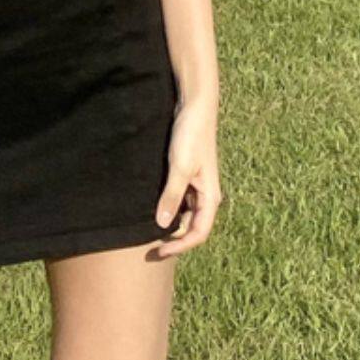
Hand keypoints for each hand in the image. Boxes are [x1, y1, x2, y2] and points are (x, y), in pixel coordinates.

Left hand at [153, 99, 221, 258]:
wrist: (194, 108)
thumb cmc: (190, 137)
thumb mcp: (180, 168)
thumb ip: (172, 196)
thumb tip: (162, 225)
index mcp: (210, 197)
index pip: (199, 233)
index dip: (181, 246)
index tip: (159, 251)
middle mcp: (206, 194)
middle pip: (193, 227)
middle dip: (176, 240)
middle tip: (152, 247)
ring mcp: (197, 185)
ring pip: (186, 215)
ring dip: (172, 225)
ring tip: (150, 231)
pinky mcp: (187, 175)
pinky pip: (180, 200)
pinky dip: (169, 209)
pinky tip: (154, 209)